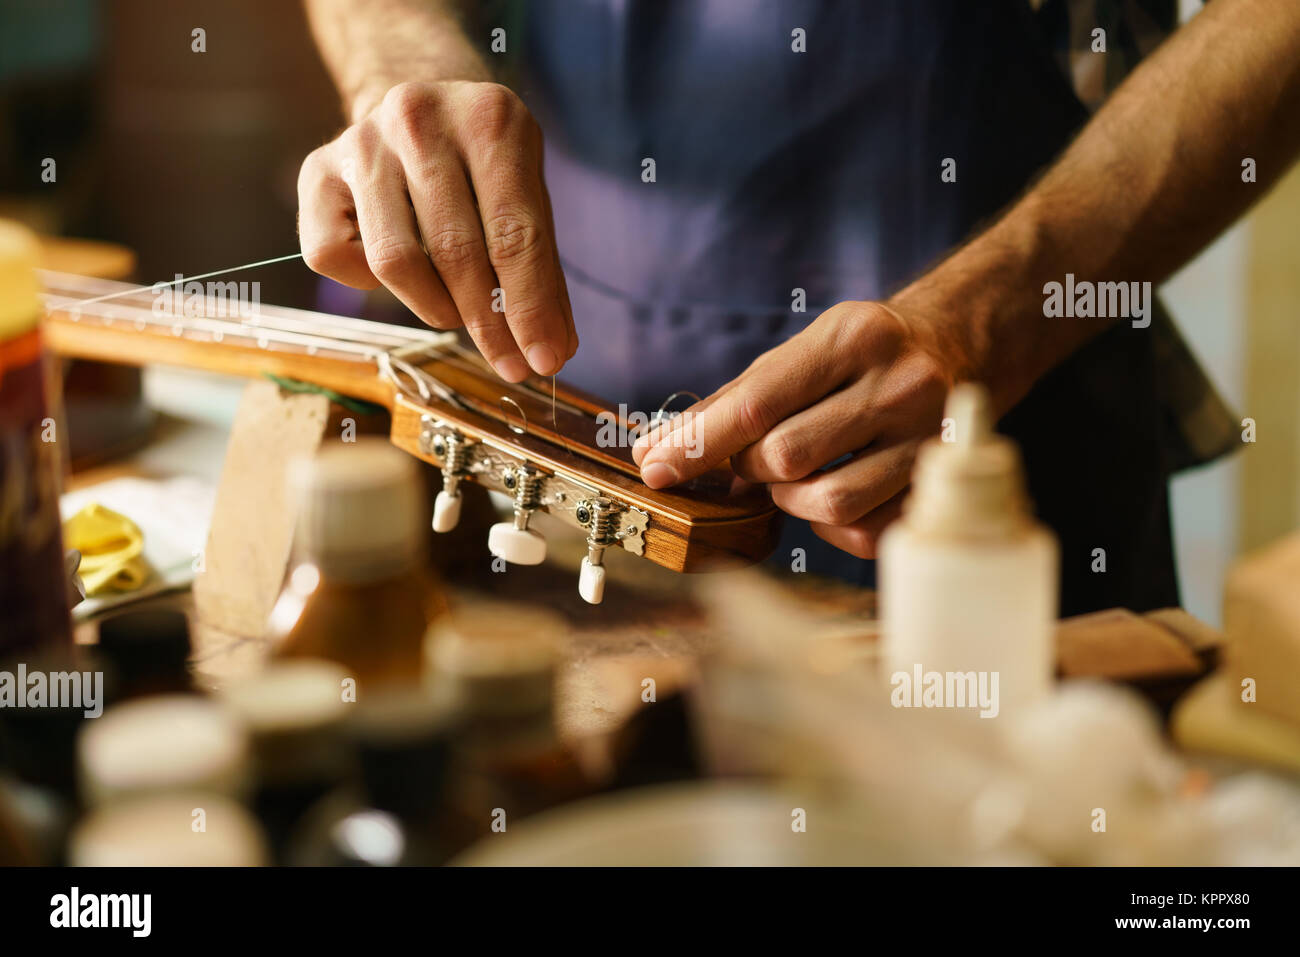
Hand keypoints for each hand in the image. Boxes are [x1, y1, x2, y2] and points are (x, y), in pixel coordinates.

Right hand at [297, 80, 576, 381]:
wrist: (418, 104)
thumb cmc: (483, 166)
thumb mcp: (527, 195)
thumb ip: (541, 268)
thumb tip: (553, 348)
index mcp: (488, 119)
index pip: (515, 234)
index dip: (530, 307)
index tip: (544, 360)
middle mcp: (418, 120)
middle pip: (456, 252)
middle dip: (488, 322)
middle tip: (510, 362)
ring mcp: (361, 142)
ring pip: (396, 262)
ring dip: (435, 306)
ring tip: (458, 311)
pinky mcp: (316, 170)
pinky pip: (336, 256)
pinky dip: (369, 284)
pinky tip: (401, 269)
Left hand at [631, 301, 957, 558]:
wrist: (963, 345)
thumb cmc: (862, 355)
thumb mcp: (803, 352)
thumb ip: (731, 401)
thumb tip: (656, 450)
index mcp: (853, 337)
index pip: (757, 404)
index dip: (697, 443)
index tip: (655, 468)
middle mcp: (899, 383)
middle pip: (786, 458)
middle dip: (752, 468)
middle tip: (754, 459)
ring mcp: (928, 435)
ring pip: (829, 502)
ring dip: (792, 499)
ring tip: (796, 476)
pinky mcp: (939, 483)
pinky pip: (865, 530)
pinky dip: (832, 524)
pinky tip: (836, 489)